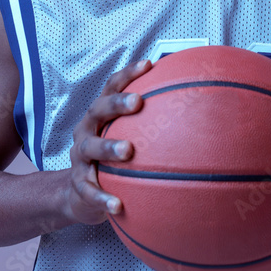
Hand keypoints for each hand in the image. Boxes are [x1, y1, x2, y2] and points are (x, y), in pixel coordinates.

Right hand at [64, 59, 150, 224]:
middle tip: (137, 103)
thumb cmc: (110, 159)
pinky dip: (103, 198)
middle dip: (117, 104)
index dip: (128, 75)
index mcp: (99, 116)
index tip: (149, 64)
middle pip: (97, 110)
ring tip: (128, 151)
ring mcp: (80, 157)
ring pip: (90, 148)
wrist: (78, 194)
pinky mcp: (78, 184)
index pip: (111, 88)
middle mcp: (86, 131)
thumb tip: (193, 107)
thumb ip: (149, 124)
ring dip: (108, 147)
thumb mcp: (124, 137)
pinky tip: (118, 206)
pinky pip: (90, 191)